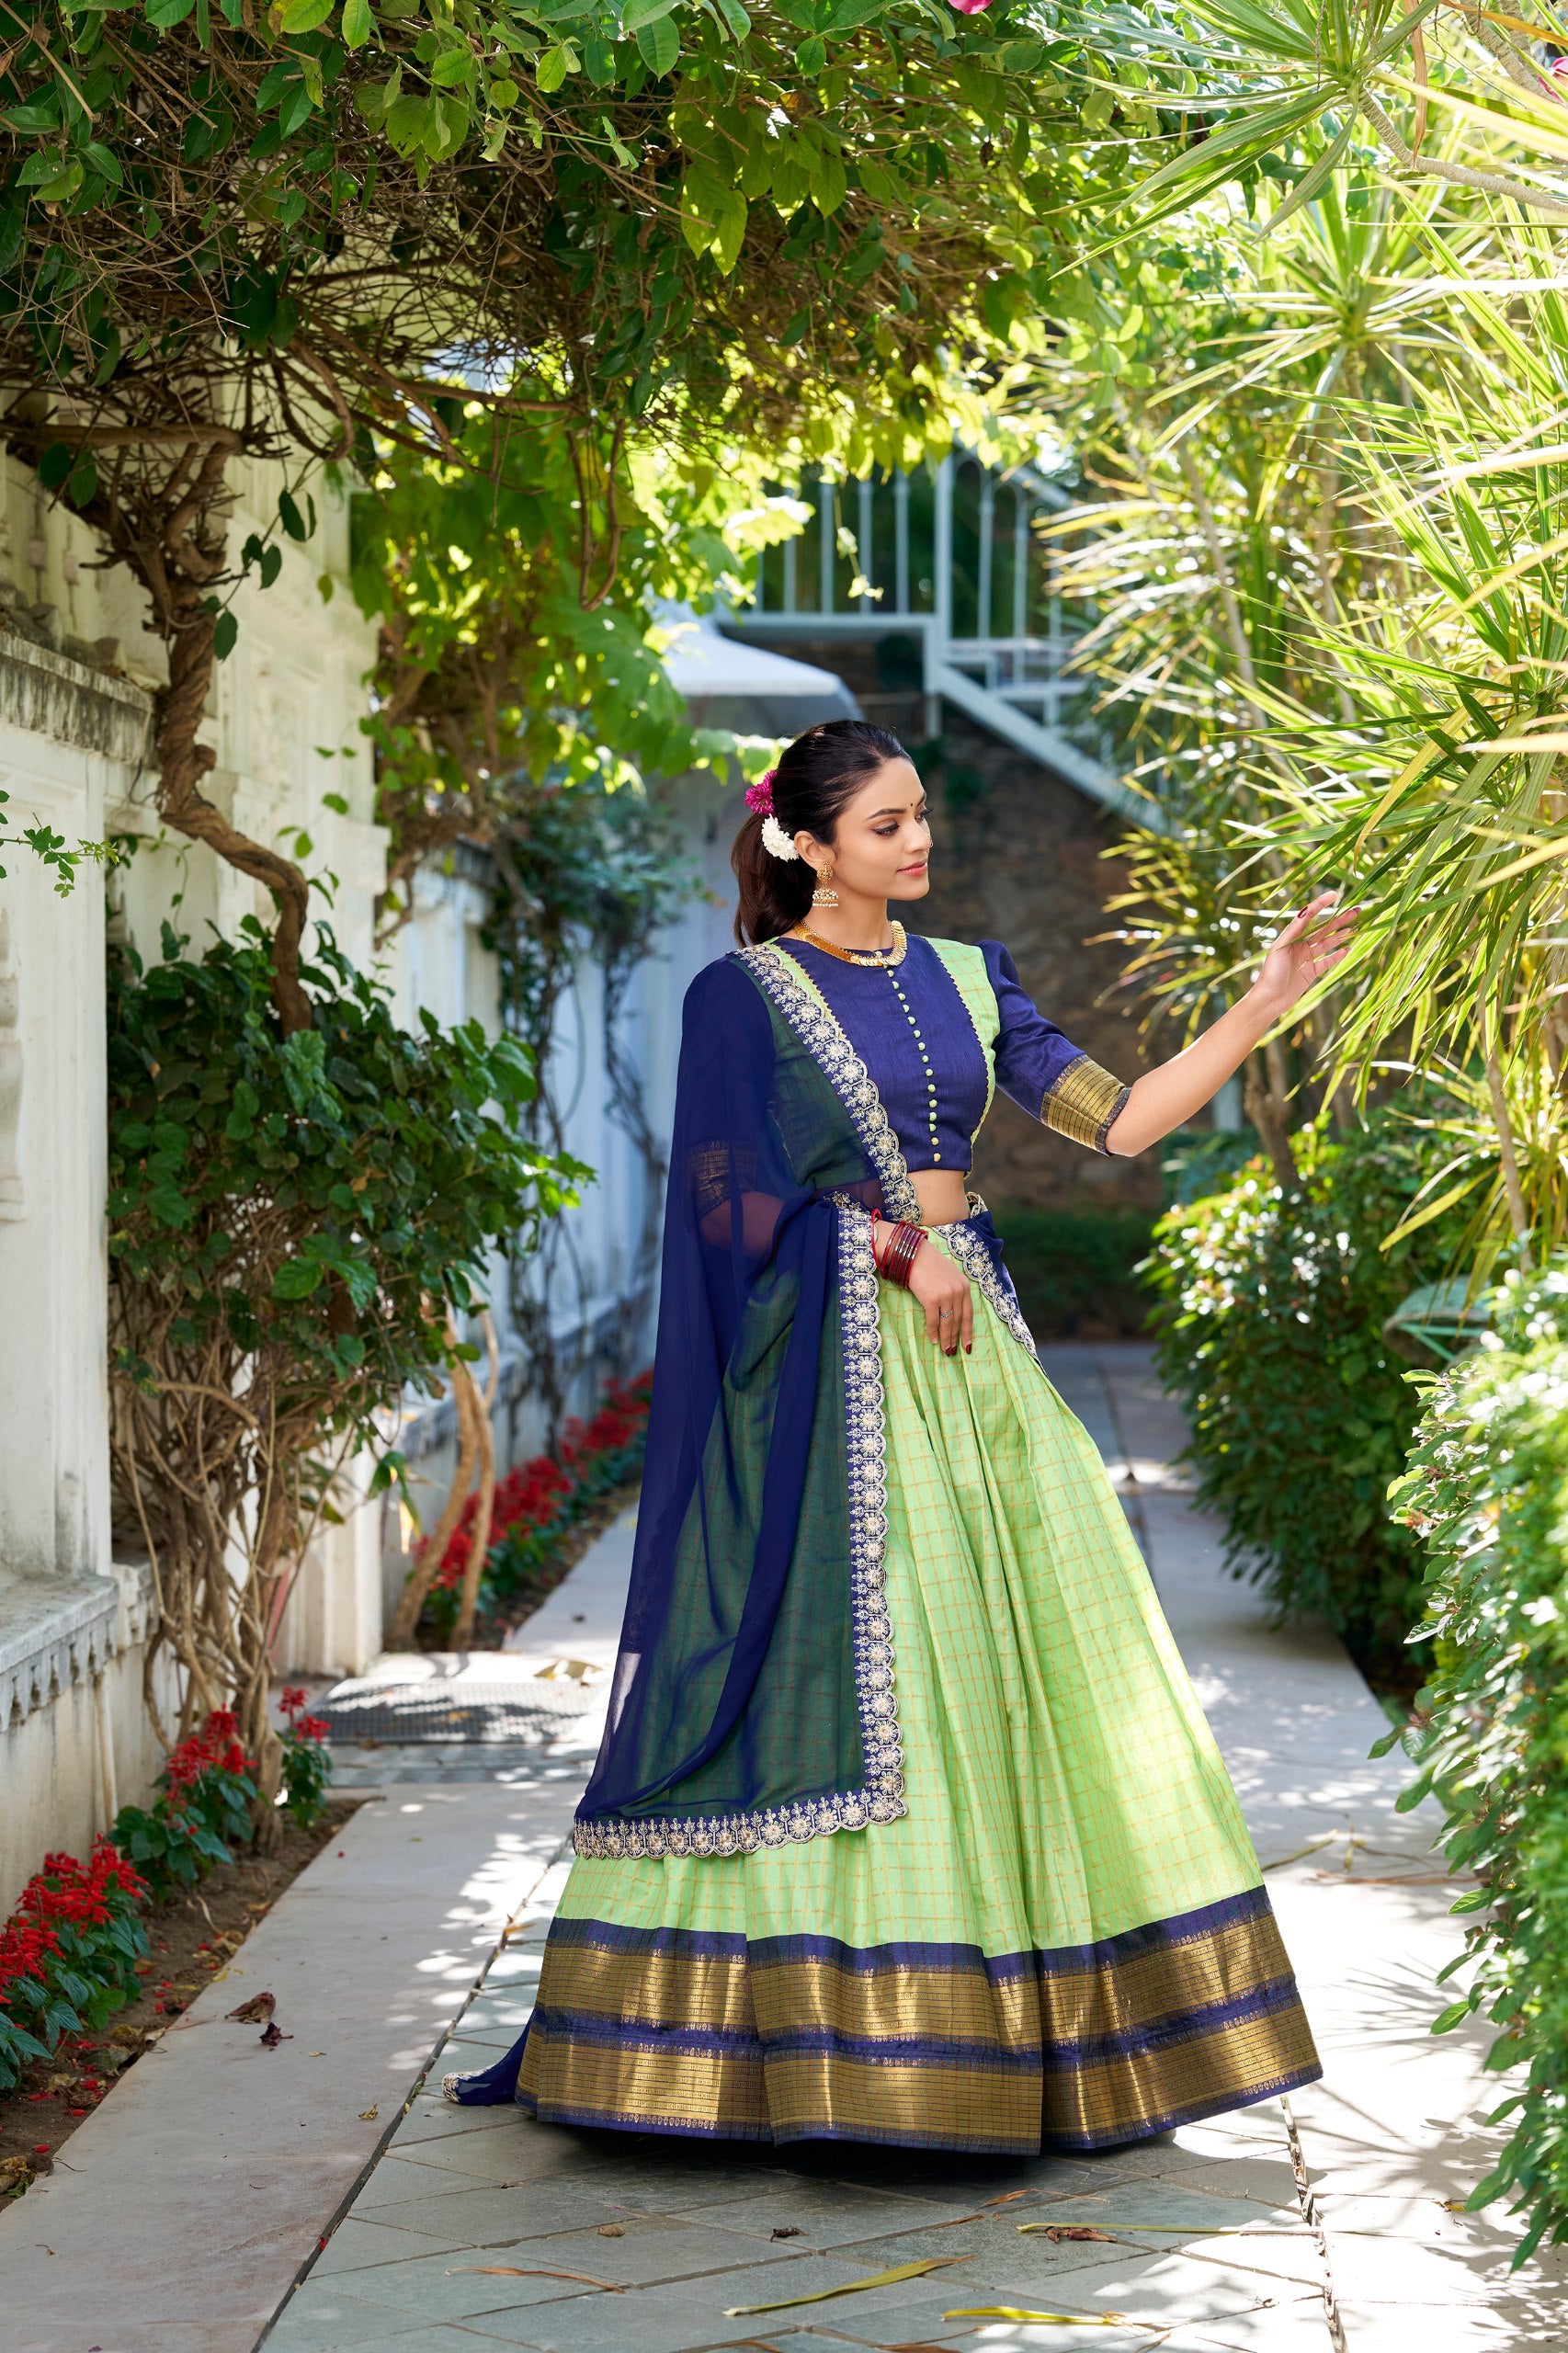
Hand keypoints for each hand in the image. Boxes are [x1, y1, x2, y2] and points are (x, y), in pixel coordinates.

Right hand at [894, 1229, 972, 1354]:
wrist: (914, 1255)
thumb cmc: (930, 1265)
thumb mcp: (949, 1276)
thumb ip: (955, 1291)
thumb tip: (954, 1312)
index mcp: (964, 1287)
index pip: (969, 1314)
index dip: (968, 1331)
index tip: (967, 1345)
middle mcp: (958, 1292)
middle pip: (959, 1321)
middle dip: (956, 1338)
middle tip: (954, 1351)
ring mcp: (946, 1296)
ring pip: (948, 1323)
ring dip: (946, 1339)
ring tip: (945, 1350)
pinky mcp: (932, 1299)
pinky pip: (934, 1320)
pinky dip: (933, 1332)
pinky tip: (933, 1340)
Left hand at [1254, 892, 1358, 1015]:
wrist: (1269, 1000)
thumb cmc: (1271, 973)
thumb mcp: (1281, 948)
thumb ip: (1294, 929)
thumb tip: (1306, 910)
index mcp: (1291, 936)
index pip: (1309, 915)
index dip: (1321, 904)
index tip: (1334, 895)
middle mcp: (1300, 945)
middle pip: (1323, 929)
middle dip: (1339, 920)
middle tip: (1356, 911)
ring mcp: (1306, 959)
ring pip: (1327, 944)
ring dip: (1341, 936)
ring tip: (1355, 928)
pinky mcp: (1311, 972)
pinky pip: (1327, 961)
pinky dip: (1337, 956)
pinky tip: (1347, 949)